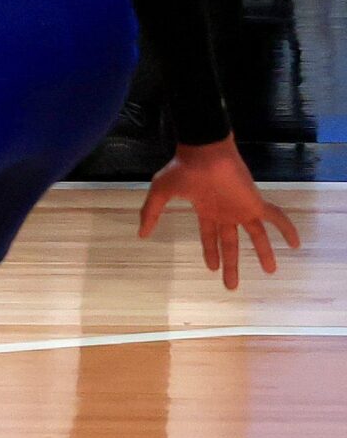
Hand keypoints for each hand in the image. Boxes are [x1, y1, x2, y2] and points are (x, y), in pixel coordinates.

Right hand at [138, 136, 299, 289]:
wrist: (203, 151)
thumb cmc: (182, 169)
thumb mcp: (160, 192)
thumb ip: (150, 213)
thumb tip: (141, 234)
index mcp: (206, 210)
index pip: (210, 236)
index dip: (210, 252)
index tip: (211, 268)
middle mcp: (226, 212)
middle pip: (231, 243)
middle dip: (231, 264)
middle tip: (232, 286)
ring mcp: (241, 208)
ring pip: (256, 235)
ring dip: (264, 252)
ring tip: (271, 271)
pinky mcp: (254, 203)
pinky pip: (276, 218)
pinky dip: (287, 230)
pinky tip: (295, 244)